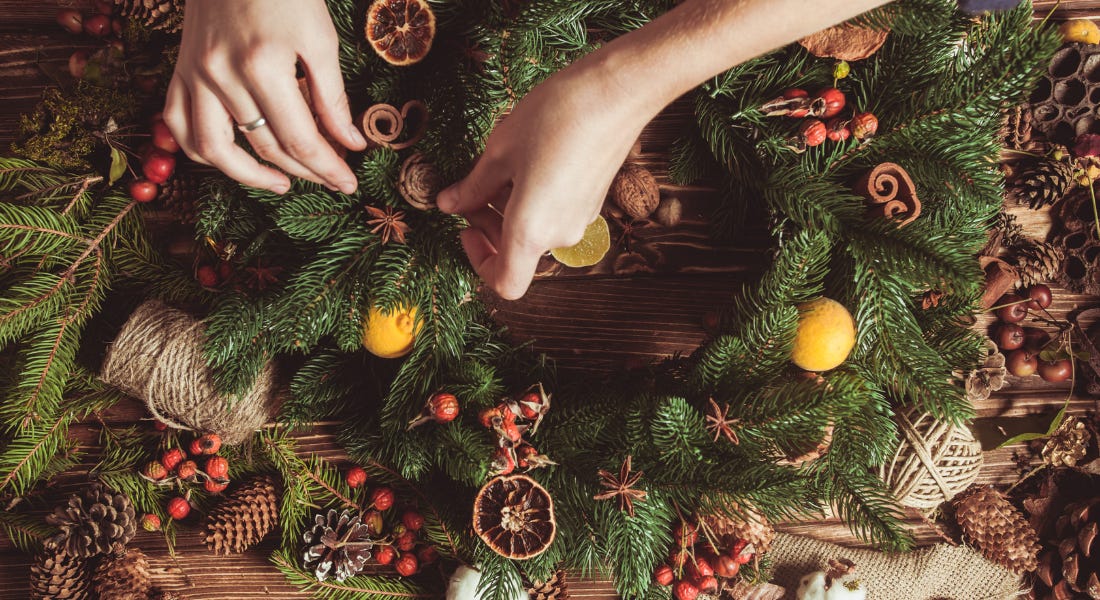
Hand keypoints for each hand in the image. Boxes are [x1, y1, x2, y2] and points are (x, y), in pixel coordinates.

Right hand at [164, 0, 365, 194]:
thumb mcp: (320, 38)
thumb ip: (332, 97)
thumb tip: (350, 143)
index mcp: (263, 67)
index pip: (299, 139)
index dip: (327, 168)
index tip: (348, 184)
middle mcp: (223, 76)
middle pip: (265, 146)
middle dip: (303, 171)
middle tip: (329, 179)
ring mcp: (196, 74)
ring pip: (216, 148)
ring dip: (249, 176)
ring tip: (281, 184)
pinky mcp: (181, 69)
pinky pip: (180, 124)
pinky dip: (203, 151)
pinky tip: (232, 161)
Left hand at [437, 61, 647, 299]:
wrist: (617, 92)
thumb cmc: (555, 118)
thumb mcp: (499, 151)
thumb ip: (473, 187)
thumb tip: (449, 204)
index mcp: (531, 231)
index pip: (505, 283)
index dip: (479, 262)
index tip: (466, 227)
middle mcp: (560, 235)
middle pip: (517, 253)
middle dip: (488, 226)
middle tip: (470, 189)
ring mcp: (581, 219)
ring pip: (535, 232)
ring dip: (509, 210)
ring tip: (496, 167)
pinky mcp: (593, 201)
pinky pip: (554, 214)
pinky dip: (532, 200)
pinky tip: (525, 160)